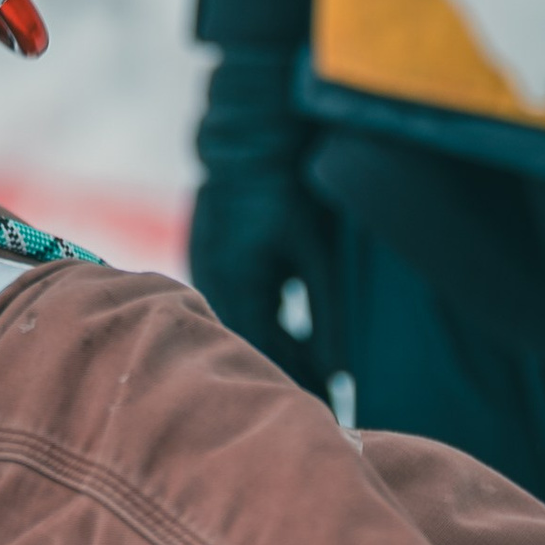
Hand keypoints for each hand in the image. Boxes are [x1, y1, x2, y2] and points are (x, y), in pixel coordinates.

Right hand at [188, 48, 338, 392]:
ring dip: (270, 346)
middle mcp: (213, 280)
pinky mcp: (209, 255)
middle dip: (284, 370)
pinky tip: (286, 331)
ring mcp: (206, 266)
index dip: (297, 383)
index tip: (329, 407)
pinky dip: (258, 321)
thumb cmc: (287, 190)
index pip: (266, 354)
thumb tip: (339, 371)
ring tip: (309, 369)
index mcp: (237, 283)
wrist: (249, 138)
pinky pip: (232, 303)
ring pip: (239, 325)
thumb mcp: (315, 253)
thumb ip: (327, 313)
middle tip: (325, 396)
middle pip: (249, 344)